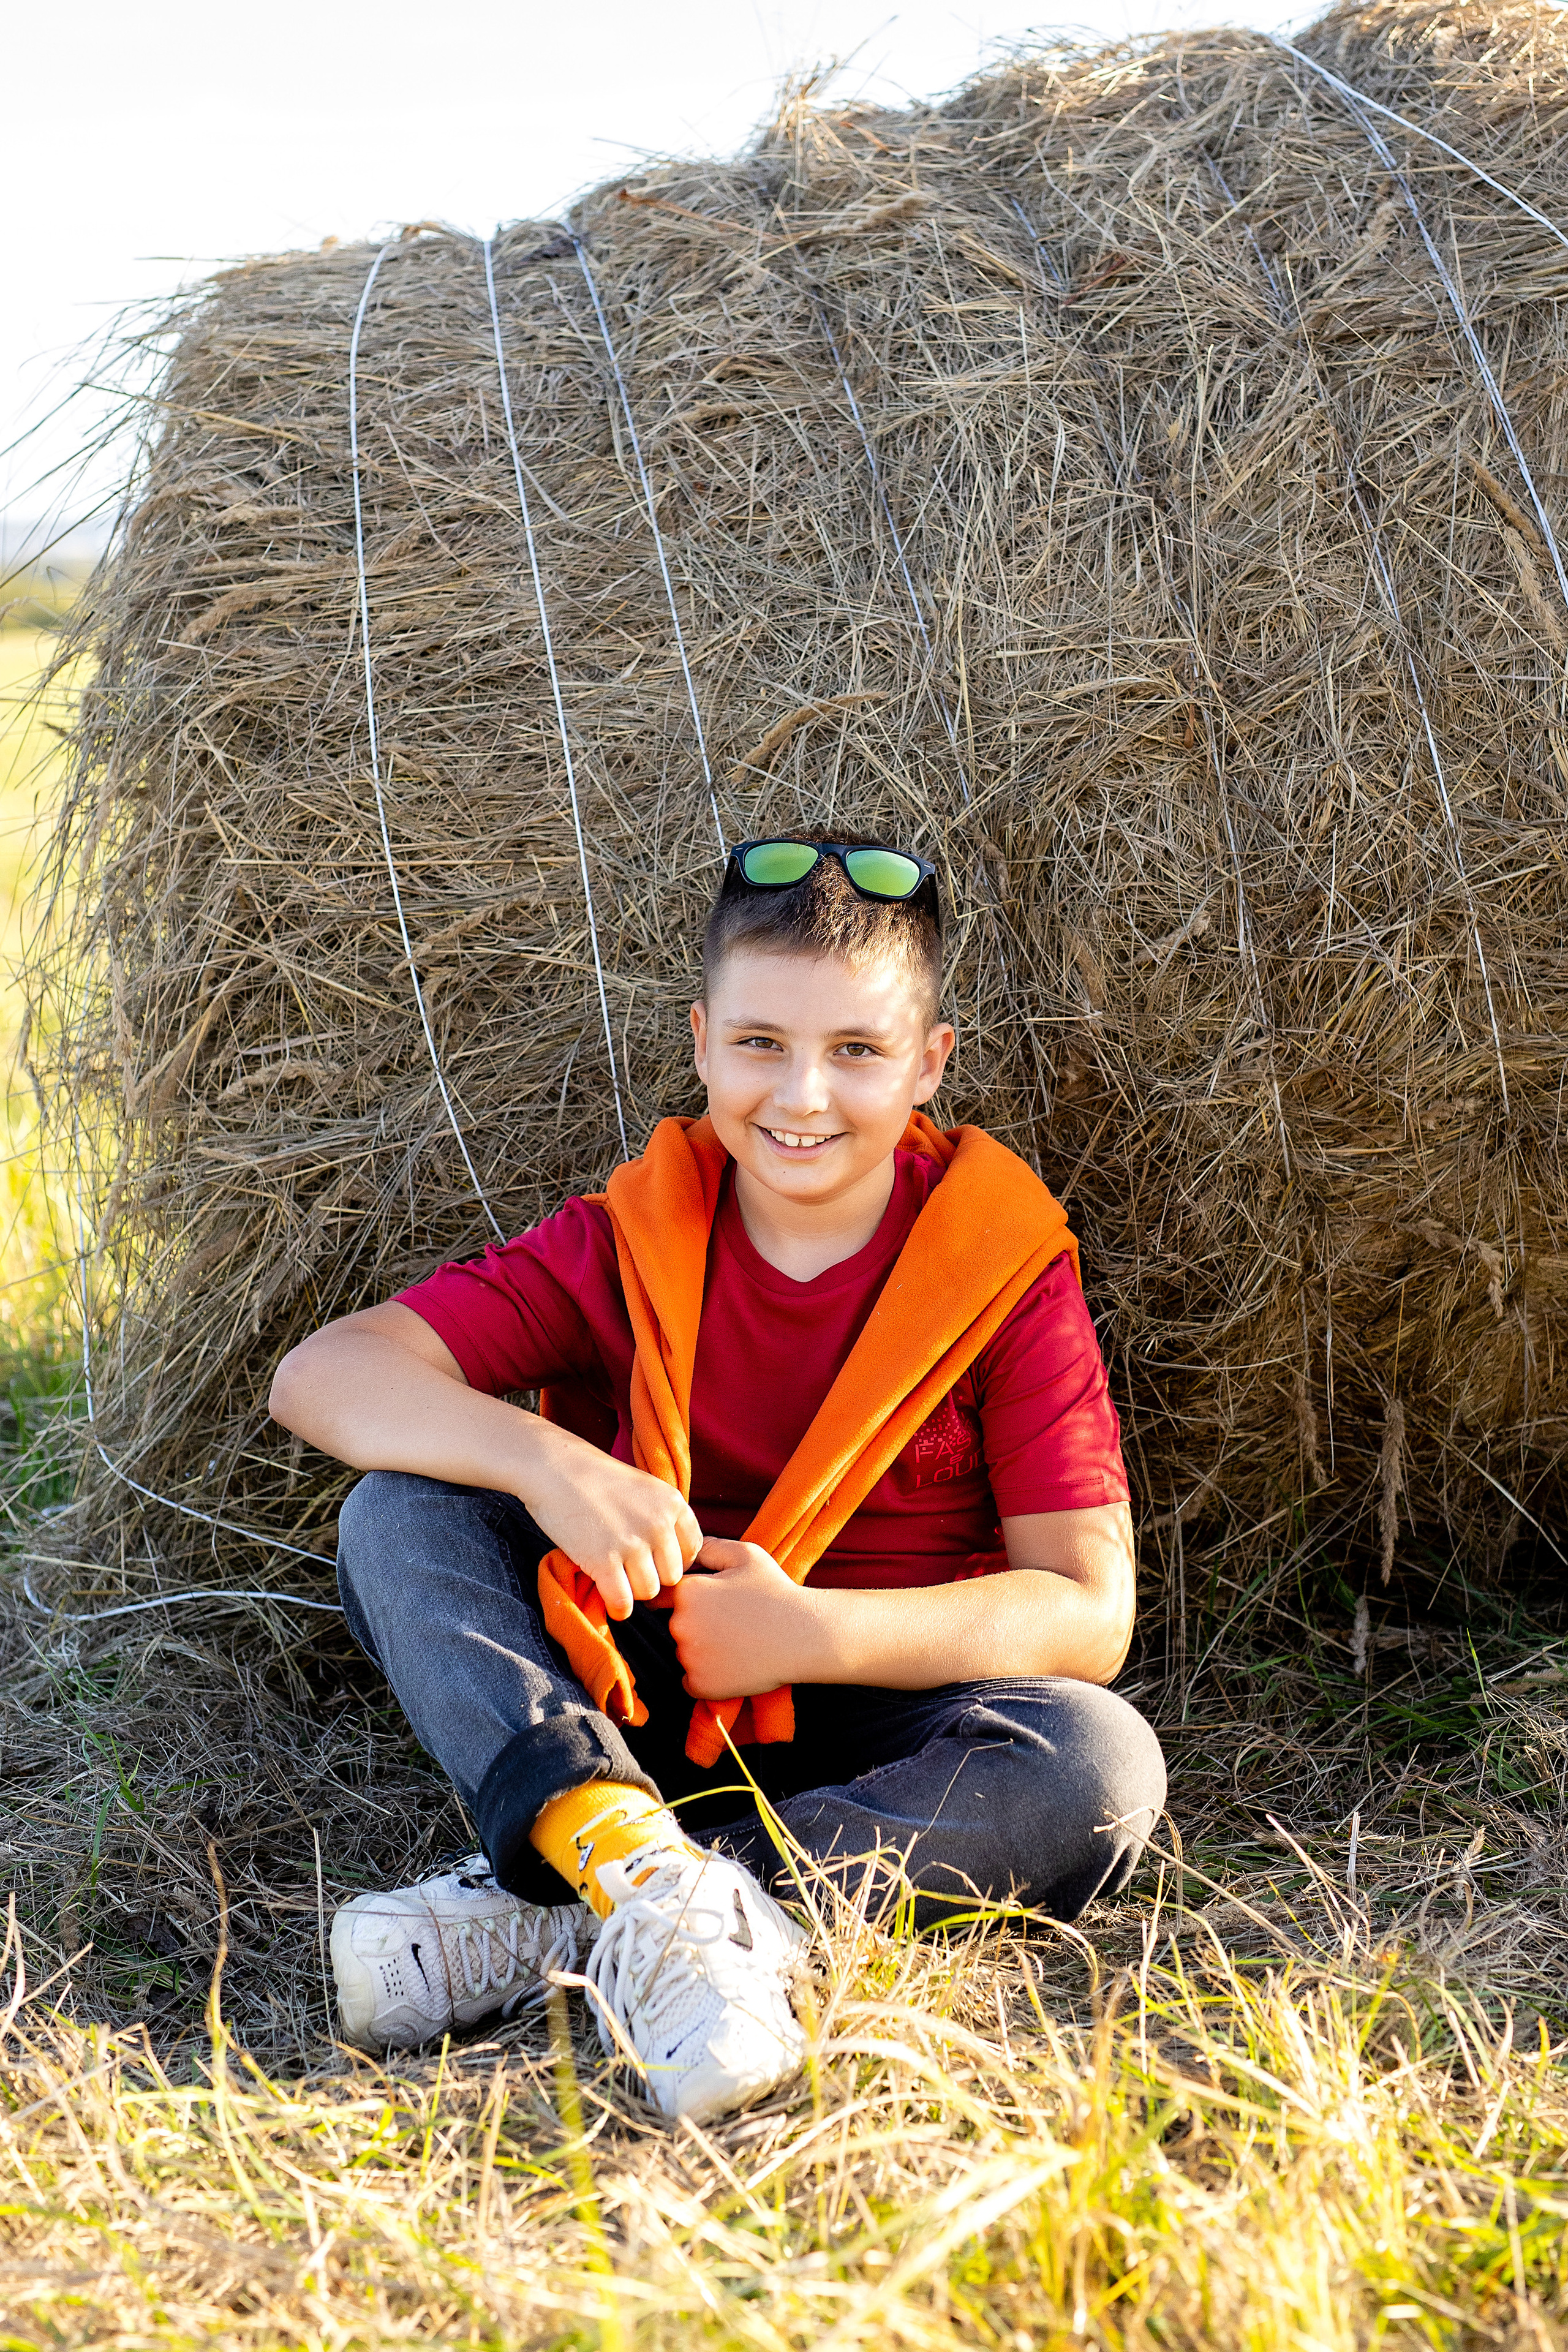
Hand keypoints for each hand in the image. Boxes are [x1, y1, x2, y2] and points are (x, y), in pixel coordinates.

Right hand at [523, 1424, 702, 1621]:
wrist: (554, 1469)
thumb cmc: (596, 1479)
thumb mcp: (644, 1488)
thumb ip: (662, 1517)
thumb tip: (671, 1558)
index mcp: (673, 1504)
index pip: (692, 1551)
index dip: (672, 1560)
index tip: (653, 1560)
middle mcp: (658, 1524)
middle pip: (672, 1576)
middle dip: (652, 1577)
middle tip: (630, 1571)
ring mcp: (632, 1543)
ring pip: (649, 1591)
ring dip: (633, 1591)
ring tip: (616, 1578)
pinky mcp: (604, 1561)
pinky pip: (623, 1601)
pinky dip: (617, 1607)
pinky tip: (609, 1598)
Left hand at [669, 1538, 824, 1699]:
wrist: (803, 1636)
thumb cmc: (776, 1592)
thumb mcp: (746, 1555)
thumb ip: (710, 1547)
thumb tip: (688, 1549)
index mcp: (687, 1592)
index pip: (665, 1596)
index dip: (689, 1599)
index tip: (709, 1605)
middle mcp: (680, 1624)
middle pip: (676, 1625)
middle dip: (697, 1624)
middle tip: (732, 1623)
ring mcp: (689, 1657)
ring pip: (685, 1652)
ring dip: (702, 1650)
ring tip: (738, 1642)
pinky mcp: (700, 1685)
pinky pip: (692, 1681)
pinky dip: (707, 1676)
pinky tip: (733, 1664)